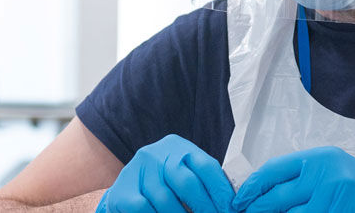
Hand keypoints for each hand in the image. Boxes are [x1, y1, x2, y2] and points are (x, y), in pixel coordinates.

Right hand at [97, 134, 233, 212]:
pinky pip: (144, 207)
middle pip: (186, 182)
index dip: (221, 191)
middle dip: (204, 207)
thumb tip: (232, 204)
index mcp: (178, 147)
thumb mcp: (183, 175)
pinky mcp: (122, 189)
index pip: (206, 166)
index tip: (231, 210)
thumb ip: (204, 183)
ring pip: (165, 200)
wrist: (126, 191)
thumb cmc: (164, 185)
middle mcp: (156, 153)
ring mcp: (137, 170)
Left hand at [232, 147, 354, 212]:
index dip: (252, 187)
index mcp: (318, 158)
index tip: (239, 200)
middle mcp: (325, 175)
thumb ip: (299, 175)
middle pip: (277, 197)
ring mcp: (332, 198)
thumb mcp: (328, 167)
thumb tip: (260, 190)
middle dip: (257, 209)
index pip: (274, 170)